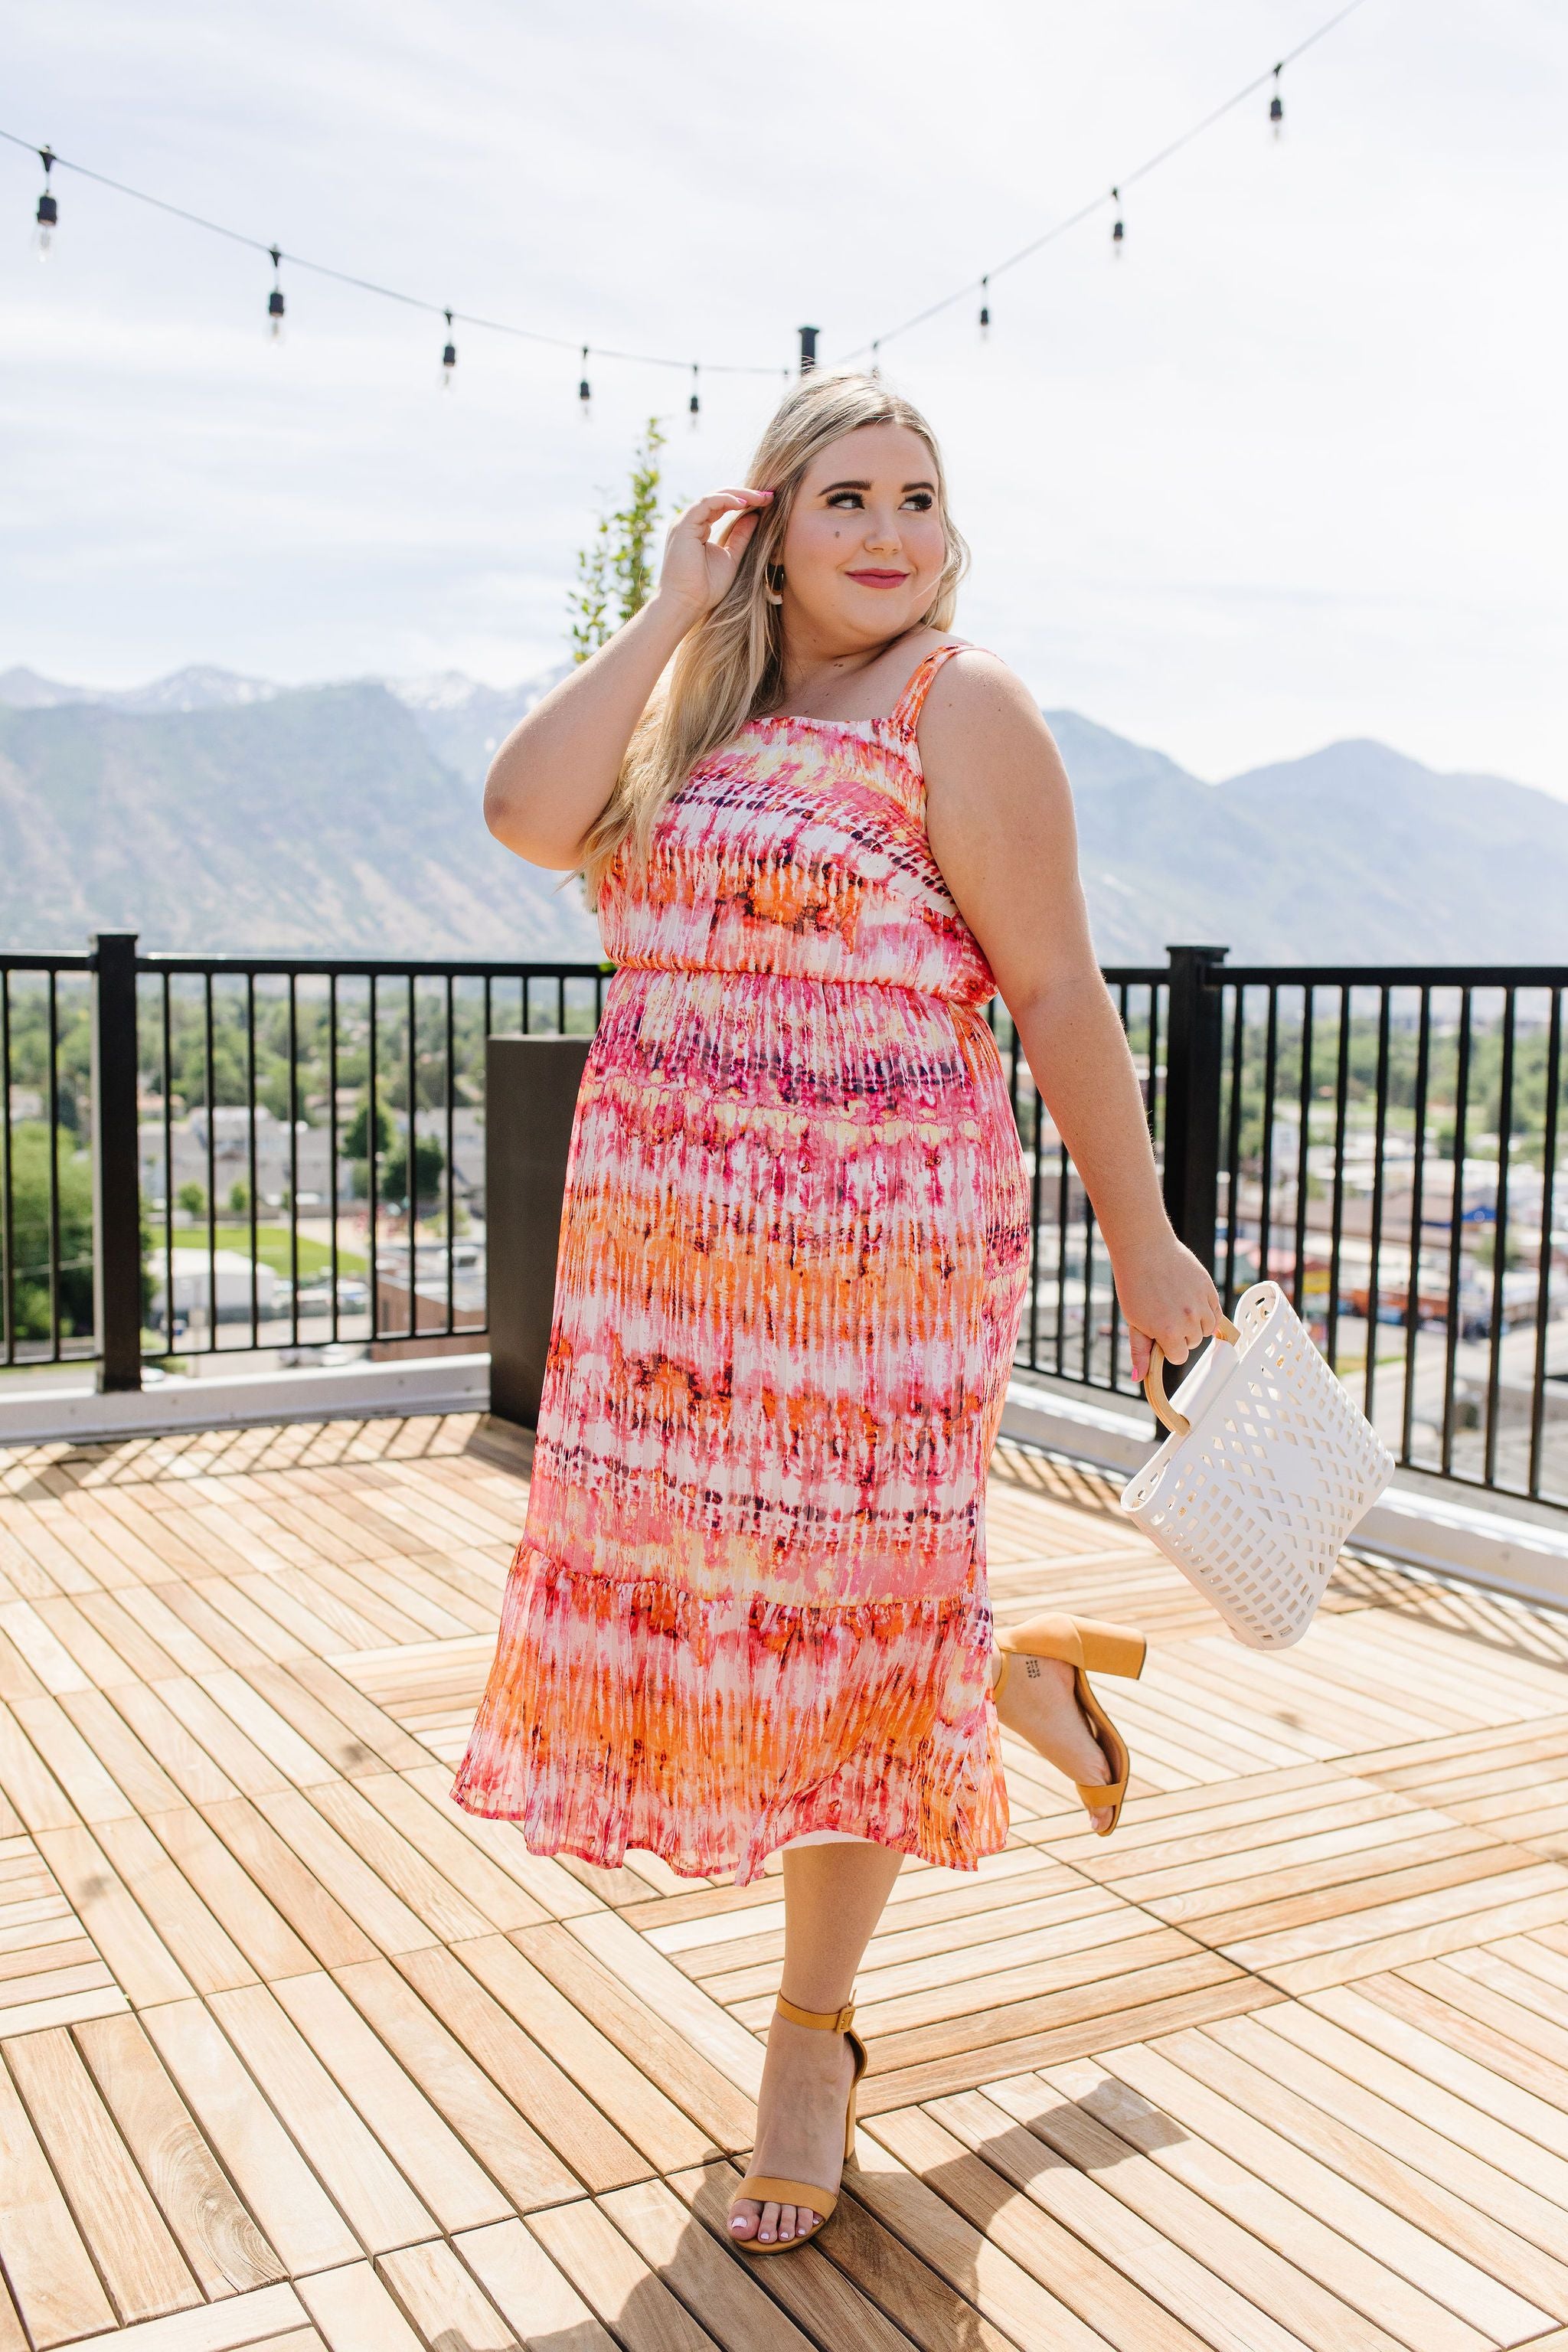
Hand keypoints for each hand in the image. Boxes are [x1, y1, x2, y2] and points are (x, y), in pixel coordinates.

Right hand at [656, 487, 772, 621]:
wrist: (686, 605)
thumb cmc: (705, 589)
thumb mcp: (731, 557)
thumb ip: (741, 536)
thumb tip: (756, 515)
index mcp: (697, 529)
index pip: (722, 507)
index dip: (745, 502)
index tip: (768, 502)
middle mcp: (689, 523)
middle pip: (719, 498)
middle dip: (745, 495)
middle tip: (769, 496)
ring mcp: (684, 523)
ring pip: (714, 497)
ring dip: (739, 495)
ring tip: (761, 498)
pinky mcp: (683, 525)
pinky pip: (707, 503)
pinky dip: (726, 500)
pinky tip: (744, 504)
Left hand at [1115, 1237, 1222, 1383]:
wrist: (1144, 1249)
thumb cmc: (1133, 1286)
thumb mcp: (1133, 1322)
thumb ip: (1140, 1351)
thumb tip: (1138, 1378)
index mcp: (1168, 1333)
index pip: (1179, 1357)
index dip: (1168, 1347)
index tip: (1159, 1334)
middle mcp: (1189, 1321)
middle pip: (1193, 1343)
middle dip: (1180, 1335)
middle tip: (1164, 1315)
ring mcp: (1201, 1304)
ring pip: (1207, 1329)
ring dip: (1195, 1324)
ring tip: (1177, 1306)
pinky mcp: (1209, 1288)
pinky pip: (1216, 1311)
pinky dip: (1207, 1311)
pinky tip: (1192, 1302)